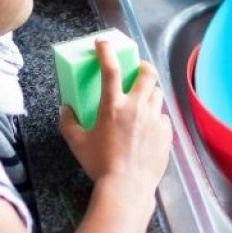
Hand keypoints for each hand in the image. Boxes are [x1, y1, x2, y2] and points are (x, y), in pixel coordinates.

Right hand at [59, 40, 170, 187]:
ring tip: (142, 99)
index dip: (106, 50)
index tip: (103, 43)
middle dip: (143, 66)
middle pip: (147, 73)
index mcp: (113, 106)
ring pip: (157, 93)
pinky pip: (163, 117)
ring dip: (149, 91)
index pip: (110, 68)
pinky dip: (155, 117)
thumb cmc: (100, 165)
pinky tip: (148, 127)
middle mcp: (136, 107)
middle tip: (137, 69)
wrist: (127, 189)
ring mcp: (153, 119)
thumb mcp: (77, 144)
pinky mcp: (166, 133)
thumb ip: (68, 123)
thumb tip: (65, 109)